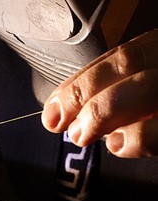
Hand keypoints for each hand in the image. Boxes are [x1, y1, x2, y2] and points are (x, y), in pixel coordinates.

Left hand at [42, 29, 157, 157]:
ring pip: (144, 86)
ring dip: (100, 113)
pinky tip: (118, 145)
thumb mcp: (151, 85)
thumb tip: (74, 114)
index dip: (79, 80)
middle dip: (81, 93)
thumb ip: (123, 91)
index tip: (52, 105)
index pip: (120, 56)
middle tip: (56, 121)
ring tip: (80, 135)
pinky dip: (138, 137)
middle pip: (127, 62)